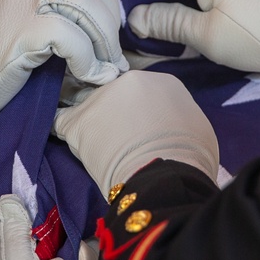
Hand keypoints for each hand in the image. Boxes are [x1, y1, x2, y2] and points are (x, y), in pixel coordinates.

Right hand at [0, 0, 127, 148]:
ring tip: (103, 70)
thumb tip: (105, 20)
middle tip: (112, 57)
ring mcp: (25, 2)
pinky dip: (88, 61)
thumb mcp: (22, 23)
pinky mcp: (23, 31)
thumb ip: (55, 14)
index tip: (110, 36)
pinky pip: (73, 38)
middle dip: (112, 26)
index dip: (108, 5)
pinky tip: (86, 76)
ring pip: (89, 9)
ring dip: (105, 44)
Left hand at [53, 70, 218, 195]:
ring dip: (91, 121)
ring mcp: (101, 98)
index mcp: (162, 81)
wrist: (165, 178)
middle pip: (115, 93)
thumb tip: (172, 124)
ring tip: (97, 145)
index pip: (144, 92)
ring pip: (89, 104)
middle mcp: (129, 81)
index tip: (142, 130)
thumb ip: (179, 116)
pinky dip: (63, 129)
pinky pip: (61, 120)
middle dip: (115, 113)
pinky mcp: (78, 121)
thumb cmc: (190, 159)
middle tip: (120, 139)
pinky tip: (65, 138)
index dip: (141, 112)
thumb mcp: (198, 127)